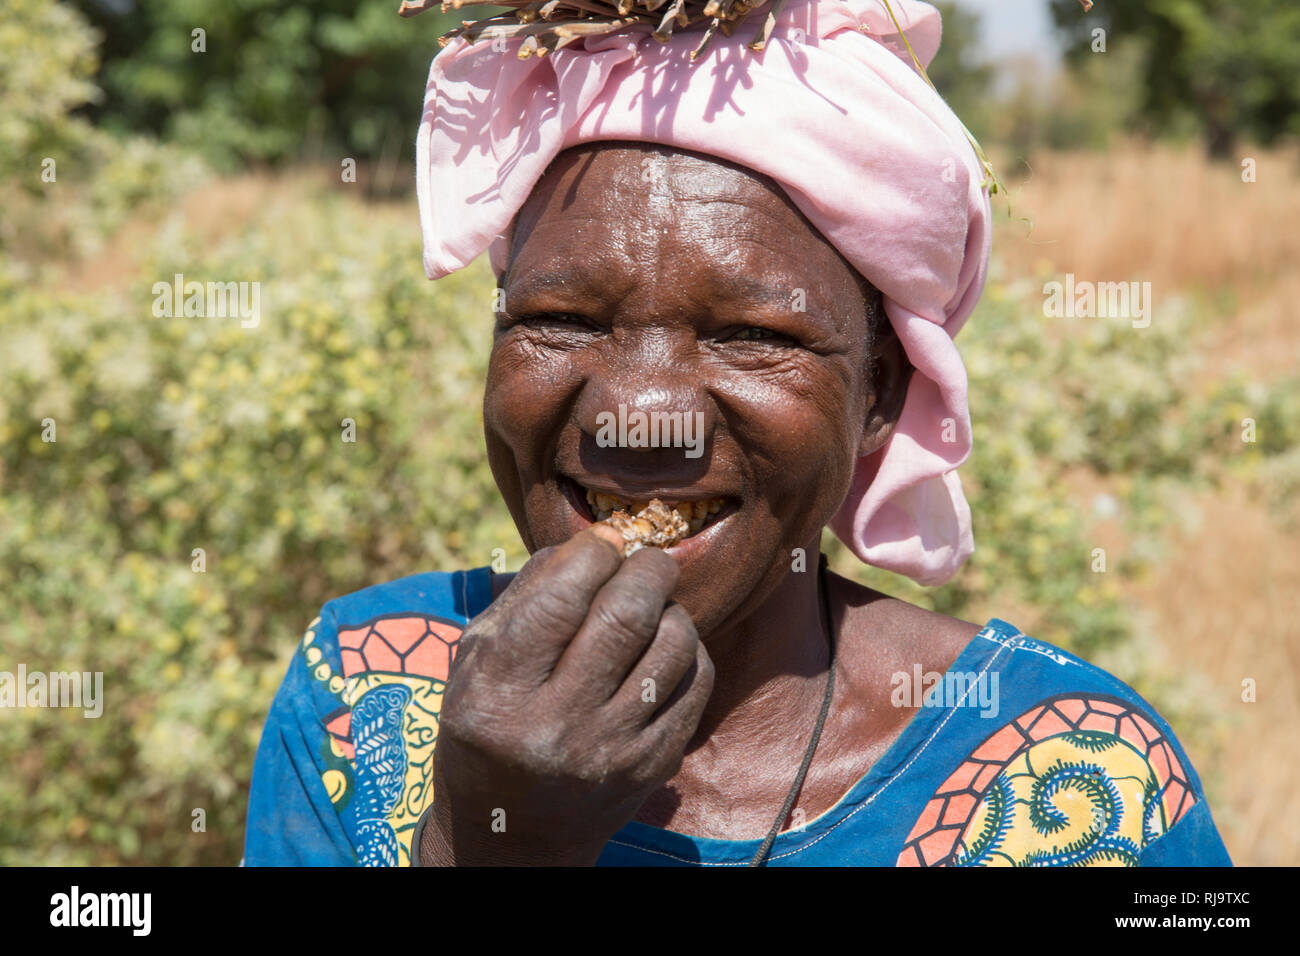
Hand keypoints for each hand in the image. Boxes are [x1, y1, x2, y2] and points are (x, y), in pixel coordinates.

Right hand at [419, 525, 714, 865]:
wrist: (513, 834)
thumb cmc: (491, 722)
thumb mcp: (475, 659)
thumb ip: (527, 593)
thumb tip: (596, 540)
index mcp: (499, 690)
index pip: (560, 597)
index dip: (592, 552)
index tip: (599, 545)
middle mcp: (556, 723)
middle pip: (627, 616)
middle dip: (647, 568)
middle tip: (645, 561)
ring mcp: (611, 749)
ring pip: (673, 644)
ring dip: (670, 609)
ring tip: (652, 609)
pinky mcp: (652, 764)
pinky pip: (696, 683)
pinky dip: (688, 651)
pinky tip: (664, 650)